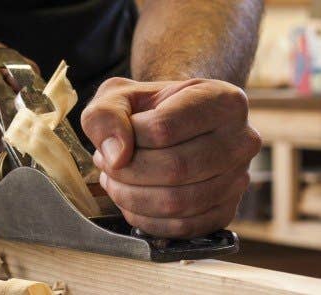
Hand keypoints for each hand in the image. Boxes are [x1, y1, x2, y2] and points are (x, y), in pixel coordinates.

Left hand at [81, 78, 260, 237]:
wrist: (170, 126)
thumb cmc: (146, 109)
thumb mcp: (117, 95)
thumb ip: (106, 115)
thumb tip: (116, 156)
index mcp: (223, 101)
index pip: (163, 129)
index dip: (127, 140)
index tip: (113, 140)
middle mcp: (242, 140)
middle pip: (174, 169)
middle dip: (127, 172)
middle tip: (107, 165)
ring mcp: (238, 179)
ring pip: (178, 202)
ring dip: (132, 197)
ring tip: (116, 180)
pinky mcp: (226, 211)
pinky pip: (183, 227)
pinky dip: (146, 219)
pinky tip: (131, 200)